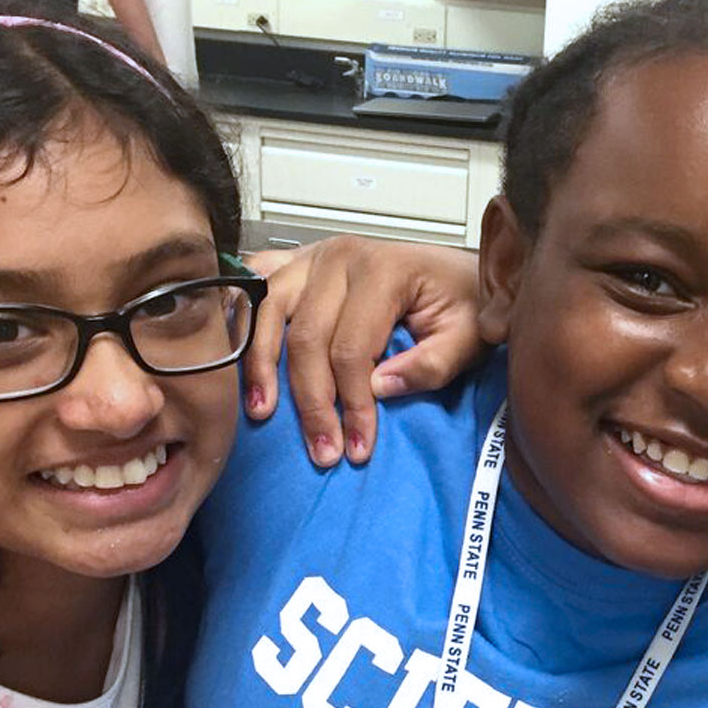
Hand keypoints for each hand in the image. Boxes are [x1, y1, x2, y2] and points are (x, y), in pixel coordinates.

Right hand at [241, 236, 484, 465]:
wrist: (459, 270)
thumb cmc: (464, 303)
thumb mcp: (469, 337)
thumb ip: (432, 364)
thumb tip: (379, 389)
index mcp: (384, 269)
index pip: (352, 348)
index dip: (352, 404)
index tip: (358, 448)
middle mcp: (341, 257)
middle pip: (306, 337)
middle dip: (312, 402)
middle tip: (323, 451)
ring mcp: (313, 256)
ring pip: (270, 312)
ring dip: (262, 366)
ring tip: (263, 412)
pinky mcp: (299, 262)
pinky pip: (257, 287)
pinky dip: (242, 320)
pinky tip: (238, 356)